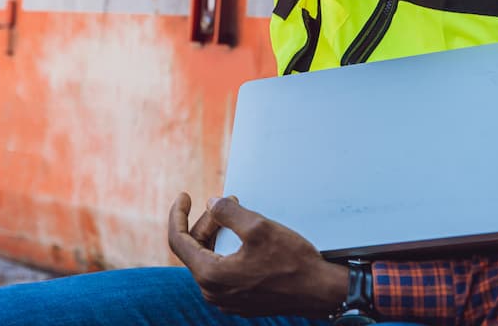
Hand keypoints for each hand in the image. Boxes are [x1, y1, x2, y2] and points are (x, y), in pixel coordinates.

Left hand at [167, 193, 348, 317]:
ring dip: (218, 235)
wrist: (320, 291)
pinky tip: (244, 238)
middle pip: (196, 248)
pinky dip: (227, 250)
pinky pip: (223, 271)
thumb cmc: (292, 262)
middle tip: (228, 203)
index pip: (179, 240)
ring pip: (210, 259)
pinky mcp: (240, 301)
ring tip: (237, 215)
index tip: (184, 195)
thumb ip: (227, 212)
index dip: (177, 214)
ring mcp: (227, 300)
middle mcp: (213, 293)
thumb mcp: (258, 227)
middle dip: (208, 222)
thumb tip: (211, 203)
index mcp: (211, 275)